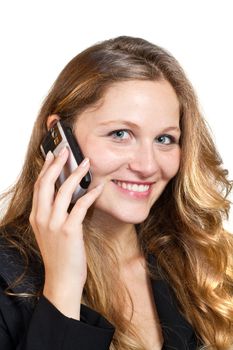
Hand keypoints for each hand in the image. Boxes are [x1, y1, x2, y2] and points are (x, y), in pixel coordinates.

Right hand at [29, 147, 103, 318]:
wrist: (62, 280)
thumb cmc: (60, 256)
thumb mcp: (49, 233)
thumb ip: (53, 215)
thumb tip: (66, 196)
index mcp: (36, 217)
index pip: (39, 186)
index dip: (46, 169)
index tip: (53, 155)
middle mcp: (41, 218)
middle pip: (46, 183)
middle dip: (57, 164)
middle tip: (66, 150)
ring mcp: (54, 224)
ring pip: (63, 191)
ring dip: (75, 174)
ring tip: (85, 163)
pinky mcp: (69, 230)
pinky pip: (80, 206)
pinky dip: (90, 194)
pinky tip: (98, 186)